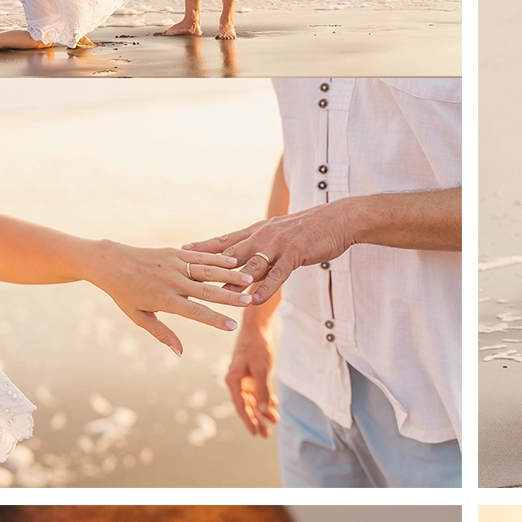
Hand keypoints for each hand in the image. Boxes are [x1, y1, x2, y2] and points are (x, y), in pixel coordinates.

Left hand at [87, 241, 251, 356]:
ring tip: (250, 280)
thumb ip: (162, 333)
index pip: (196, 312)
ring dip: (230, 275)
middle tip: (250, 302)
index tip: (232, 327)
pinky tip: (233, 261)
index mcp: (165, 300)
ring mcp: (174, 265)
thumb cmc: (124, 294)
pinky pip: (199, 256)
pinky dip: (217, 259)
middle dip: (230, 297)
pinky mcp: (174, 252)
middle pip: (207, 291)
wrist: (110, 263)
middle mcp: (172, 282)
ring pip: (207, 271)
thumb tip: (180, 353)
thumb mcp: (139, 317)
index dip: (215, 320)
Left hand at [185, 208, 350, 302]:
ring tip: (216, 295)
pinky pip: (276, 274)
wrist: (339, 219)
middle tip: (187, 273)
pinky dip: (264, 288)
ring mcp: (278, 245)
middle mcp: (263, 236)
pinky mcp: (295, 254)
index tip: (182, 251)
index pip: (225, 240)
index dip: (204, 246)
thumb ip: (263, 248)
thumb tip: (247, 261)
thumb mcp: (281, 235)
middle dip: (207, 264)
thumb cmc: (310, 229)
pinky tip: (253, 301)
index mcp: (258, 231)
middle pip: (230, 253)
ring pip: (250, 265)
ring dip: (233, 281)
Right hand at [225, 316, 278, 435]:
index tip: (256, 433)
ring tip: (273, 422)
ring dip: (262, 410)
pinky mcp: (250, 372)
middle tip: (265, 435)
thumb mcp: (260, 369)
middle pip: (246, 405)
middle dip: (256, 420)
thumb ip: (262, 391)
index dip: (249, 420)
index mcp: (233, 380)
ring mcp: (242, 376)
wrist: (256, 326)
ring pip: (252, 399)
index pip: (241, 406)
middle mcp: (235, 380)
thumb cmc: (257, 346)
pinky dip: (264, 398)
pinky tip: (273, 406)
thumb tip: (262, 411)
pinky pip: (256, 390)